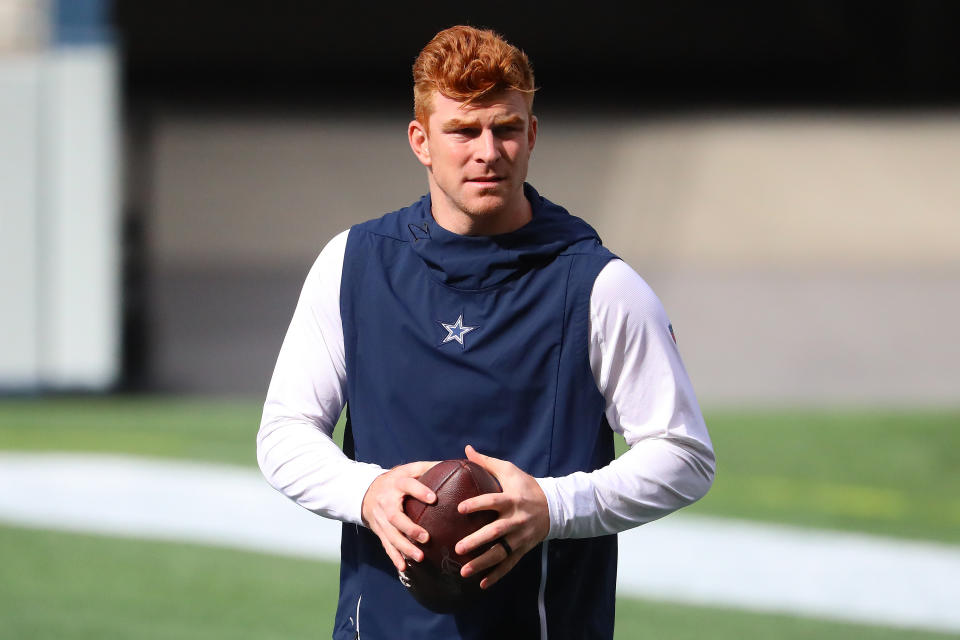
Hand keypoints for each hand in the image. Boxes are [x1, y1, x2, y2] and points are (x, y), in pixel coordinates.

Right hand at [361, 461, 436, 571]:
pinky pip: (386, 545)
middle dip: (410, 528)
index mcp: (396, 483)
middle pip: (396, 517)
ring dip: (404, 548)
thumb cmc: (395, 480)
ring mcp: (381, 519)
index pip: (408, 485)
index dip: (419, 491)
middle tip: (426, 538)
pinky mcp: (379, 531)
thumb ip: (428, 467)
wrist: (366, 492)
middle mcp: (386, 502)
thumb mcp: (408, 469)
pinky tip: (404, 568)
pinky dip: (394, 557)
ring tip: (419, 557)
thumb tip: (456, 464)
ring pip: (391, 535)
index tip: (434, 499)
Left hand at [455, 445, 549, 588]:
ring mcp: (520, 537)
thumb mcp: (509, 471)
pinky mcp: (523, 549)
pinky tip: (481, 585)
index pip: (492, 502)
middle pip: (495, 532)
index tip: (459, 509)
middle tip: (457, 549)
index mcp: (511, 500)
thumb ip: (487, 462)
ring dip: (482, 563)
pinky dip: (496, 576)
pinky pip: (509, 564)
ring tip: (463, 571)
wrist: (554, 506)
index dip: (477, 505)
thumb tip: (466, 449)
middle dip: (476, 542)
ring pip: (500, 553)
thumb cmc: (527, 486)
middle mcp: (515, 520)